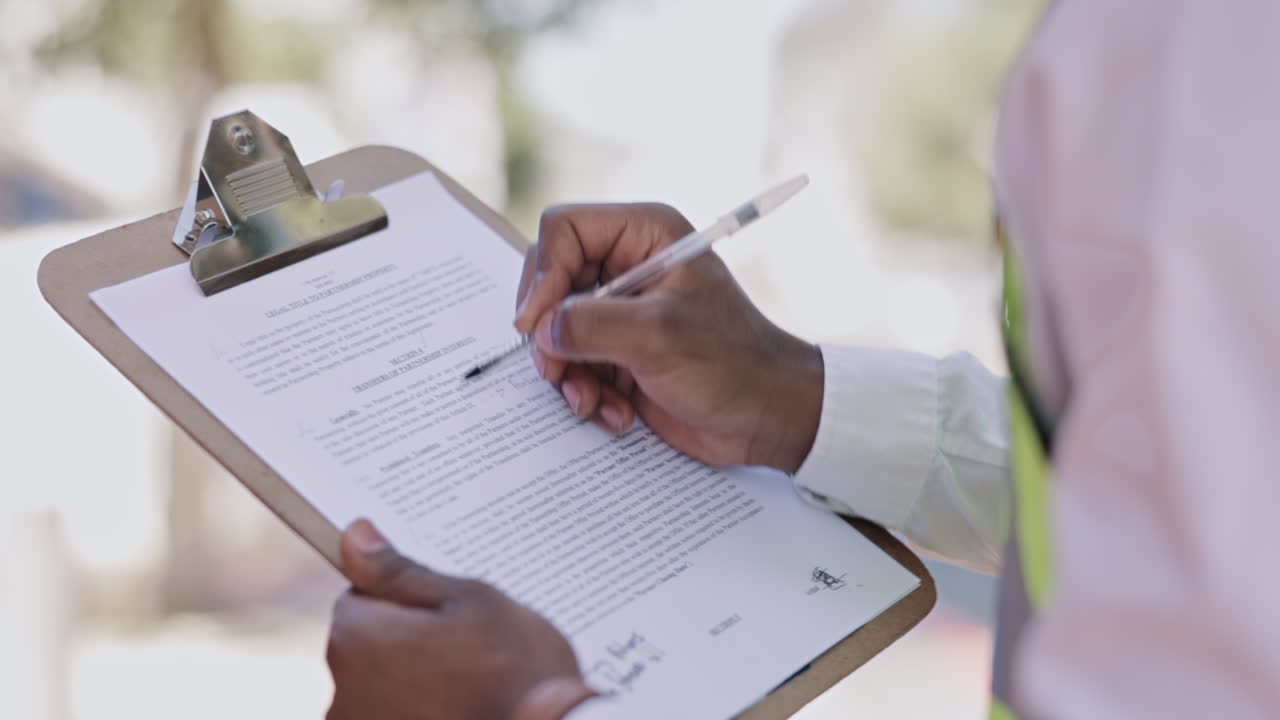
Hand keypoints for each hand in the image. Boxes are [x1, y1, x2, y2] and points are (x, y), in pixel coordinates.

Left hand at [327, 520, 595, 719]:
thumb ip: (402, 571)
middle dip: (410, 640)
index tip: (450, 614)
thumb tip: (354, 535)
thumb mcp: (469, 600)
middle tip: (469, 649)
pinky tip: (464, 709)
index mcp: (358, 638)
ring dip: (416, 680)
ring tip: (472, 686)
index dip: (409, 600)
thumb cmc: (515, 672)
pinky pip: (397, 713)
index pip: (362, 596)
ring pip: (384, 684)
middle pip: (369, 644)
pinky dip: (423, 710)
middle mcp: (343, 691)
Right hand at [514, 203, 822, 472]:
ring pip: (555, 329)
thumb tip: (541, 329)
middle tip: (557, 369)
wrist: (766, 418)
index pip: (563, 231)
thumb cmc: (733, 365)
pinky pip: (573, 363)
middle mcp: (628, 264)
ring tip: (594, 400)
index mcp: (645, 234)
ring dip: (567, 372)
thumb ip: (591, 325)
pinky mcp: (618, 351)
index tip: (539, 324)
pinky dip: (585, 392)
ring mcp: (621, 310)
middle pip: (549, 281)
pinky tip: (616, 412)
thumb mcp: (659, 337)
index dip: (543, 275)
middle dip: (550, 332)